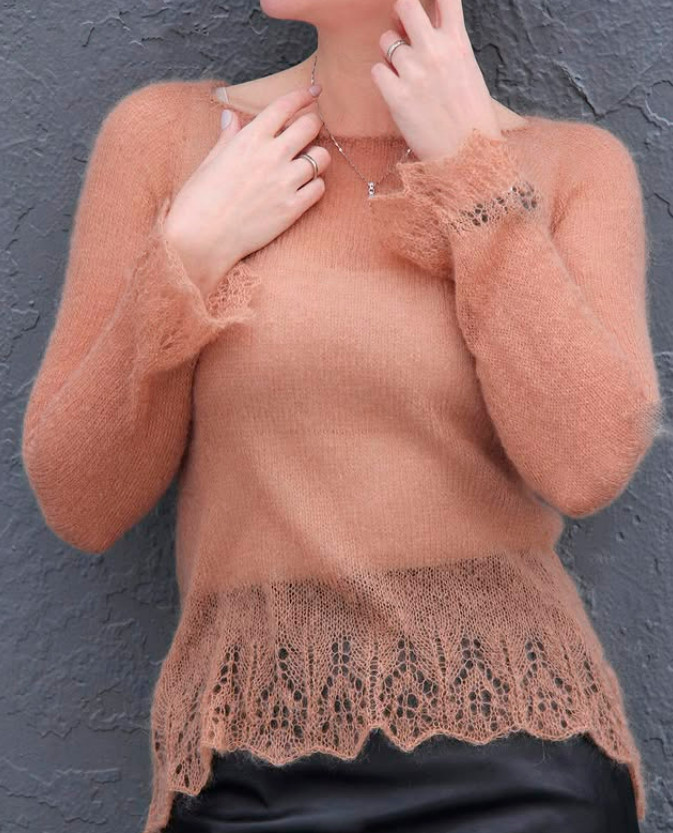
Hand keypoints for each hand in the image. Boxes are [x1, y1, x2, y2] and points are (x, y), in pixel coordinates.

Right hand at [164, 87, 330, 299]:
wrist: (201, 239)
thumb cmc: (199, 200)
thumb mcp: (210, 161)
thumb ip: (228, 137)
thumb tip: (229, 116)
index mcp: (250, 139)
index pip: (285, 106)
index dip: (304, 95)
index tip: (315, 91)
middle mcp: (272, 155)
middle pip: (311, 126)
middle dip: (313, 125)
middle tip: (309, 131)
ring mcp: (285, 182)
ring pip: (321, 157)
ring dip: (317, 157)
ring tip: (306, 164)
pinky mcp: (292, 208)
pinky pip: (319, 188)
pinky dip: (315, 185)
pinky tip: (304, 189)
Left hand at [371, 0, 502, 161]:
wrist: (469, 157)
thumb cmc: (471, 117)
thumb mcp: (468, 71)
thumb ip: (449, 45)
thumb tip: (425, 25)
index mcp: (458, 42)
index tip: (425, 5)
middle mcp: (435, 51)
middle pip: (405, 5)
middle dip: (401, 14)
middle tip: (403, 32)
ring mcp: (414, 73)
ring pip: (386, 41)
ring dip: (390, 53)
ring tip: (404, 74)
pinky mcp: (396, 97)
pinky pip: (376, 70)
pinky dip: (383, 78)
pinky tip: (395, 91)